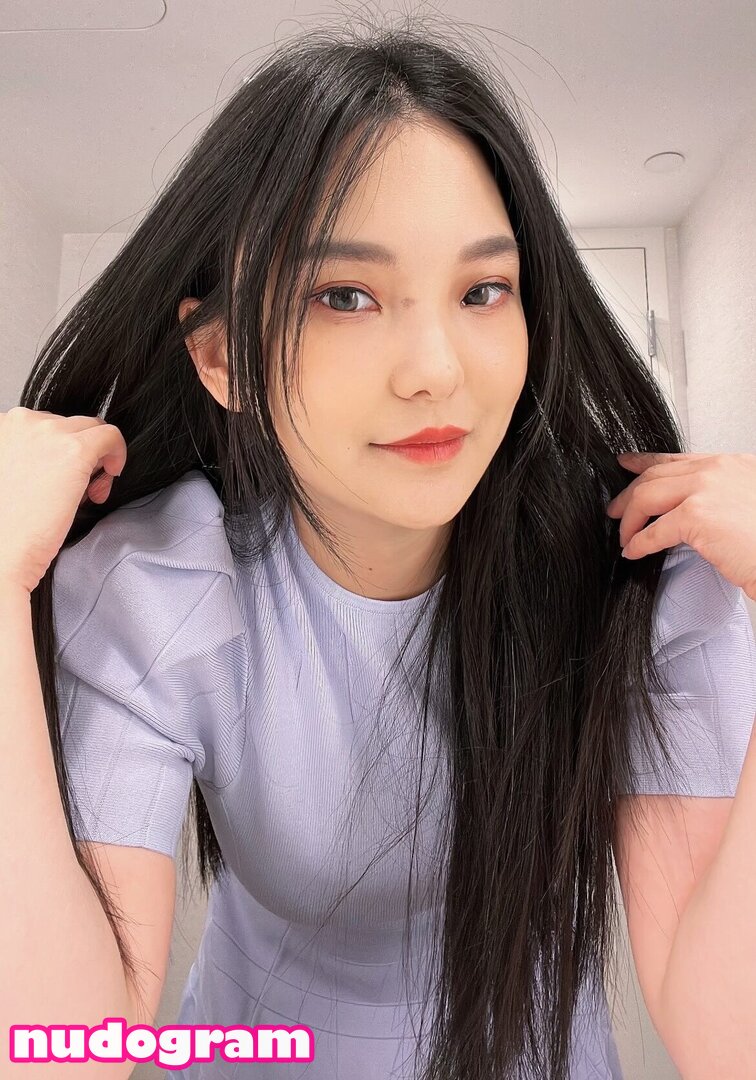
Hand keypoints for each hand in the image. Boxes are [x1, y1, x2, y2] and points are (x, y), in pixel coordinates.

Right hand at [0, 407, 127, 594]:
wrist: (1, 552)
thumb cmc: (5, 525)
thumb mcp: (10, 476)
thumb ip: (31, 458)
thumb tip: (61, 461)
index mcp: (1, 427)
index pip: (43, 427)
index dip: (57, 453)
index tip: (60, 478)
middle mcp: (22, 421)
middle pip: (68, 426)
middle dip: (78, 454)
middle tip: (79, 488)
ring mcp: (49, 432)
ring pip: (91, 428)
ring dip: (96, 456)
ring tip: (90, 490)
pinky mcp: (76, 450)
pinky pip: (111, 436)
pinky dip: (117, 453)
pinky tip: (111, 475)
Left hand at [605, 451, 755, 601]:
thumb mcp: (748, 500)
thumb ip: (720, 494)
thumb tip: (690, 509)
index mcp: (729, 464)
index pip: (677, 458)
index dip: (646, 461)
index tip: (627, 463)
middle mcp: (716, 470)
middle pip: (655, 476)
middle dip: (628, 494)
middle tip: (614, 509)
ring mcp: (705, 490)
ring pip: (646, 497)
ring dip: (629, 519)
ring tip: (624, 537)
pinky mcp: (696, 516)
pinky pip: (653, 530)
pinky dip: (638, 543)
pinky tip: (633, 552)